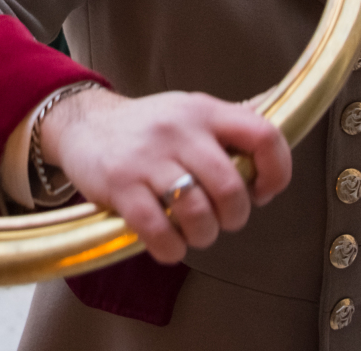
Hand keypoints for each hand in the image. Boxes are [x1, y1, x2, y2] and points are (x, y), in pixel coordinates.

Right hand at [40, 88, 291, 263]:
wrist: (83, 123)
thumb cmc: (146, 128)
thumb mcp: (189, 113)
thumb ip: (228, 132)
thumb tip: (269, 164)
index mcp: (204, 111)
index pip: (264, 137)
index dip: (277, 172)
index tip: (264, 191)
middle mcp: (179, 130)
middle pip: (231, 187)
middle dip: (235, 217)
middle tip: (222, 220)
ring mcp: (148, 157)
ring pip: (198, 213)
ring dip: (204, 235)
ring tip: (194, 231)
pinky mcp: (120, 185)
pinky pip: (158, 230)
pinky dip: (171, 248)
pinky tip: (168, 244)